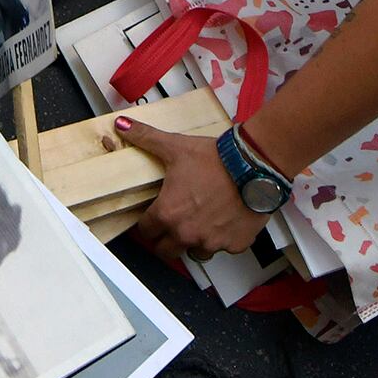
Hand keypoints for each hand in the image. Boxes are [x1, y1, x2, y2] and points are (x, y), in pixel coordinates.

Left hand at [113, 117, 268, 260]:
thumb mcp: (175, 146)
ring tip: (200, 221)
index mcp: (168, 214)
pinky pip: (224, 248)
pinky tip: (224, 219)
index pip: (146, 232)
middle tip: (172, 225)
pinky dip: (223, 238)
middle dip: (165, 240)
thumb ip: (146, 138)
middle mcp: (187, 233)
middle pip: (166, 251)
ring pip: (195, 252)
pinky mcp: (235, 244)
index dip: (147, 224)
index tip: (152, 219)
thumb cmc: (217, 160)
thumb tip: (123, 125)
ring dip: (194, 241)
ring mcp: (212, 242)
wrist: (254, 166)